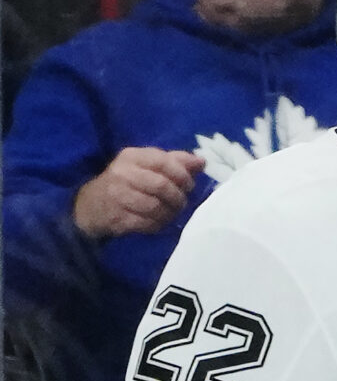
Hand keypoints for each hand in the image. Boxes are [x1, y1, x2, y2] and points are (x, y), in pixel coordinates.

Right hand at [73, 147, 206, 240]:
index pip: (164, 161)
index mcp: (132, 156)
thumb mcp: (145, 166)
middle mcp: (123, 173)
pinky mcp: (118, 217)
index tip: (189, 184)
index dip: (182, 175)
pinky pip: (148, 223)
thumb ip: (174, 162)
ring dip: (170, 213)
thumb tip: (201, 161)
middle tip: (182, 202)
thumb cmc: (126, 182)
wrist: (91, 205)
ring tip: (171, 212)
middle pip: (162, 185)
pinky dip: (159, 224)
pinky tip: (159, 221)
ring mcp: (119, 196)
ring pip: (156, 206)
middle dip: (178, 197)